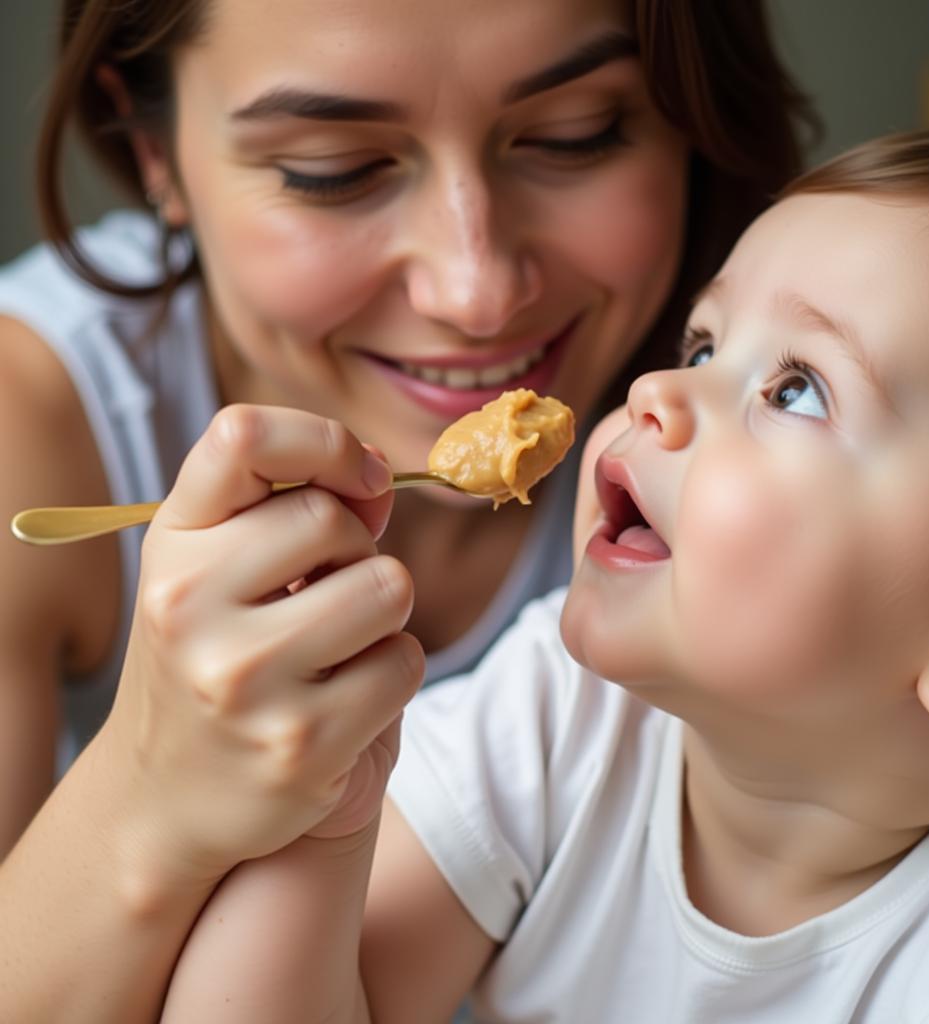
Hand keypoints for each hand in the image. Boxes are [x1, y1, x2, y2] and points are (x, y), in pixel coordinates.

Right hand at [97, 405, 423, 884]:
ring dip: (382, 614)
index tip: (360, 479)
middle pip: (334, 520)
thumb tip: (379, 479)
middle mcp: (190, 605)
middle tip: (322, 594)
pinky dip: (392, 672)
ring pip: (387, 587)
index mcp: (172, 545)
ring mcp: (244, 678)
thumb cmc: (217, 660)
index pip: (243, 436)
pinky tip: (343, 700)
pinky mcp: (302, 743)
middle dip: (354, 551)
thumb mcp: (225, 573)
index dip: (324, 442)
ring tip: (333, 648)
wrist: (168, 804)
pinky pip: (404, 662)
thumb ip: (298, 511)